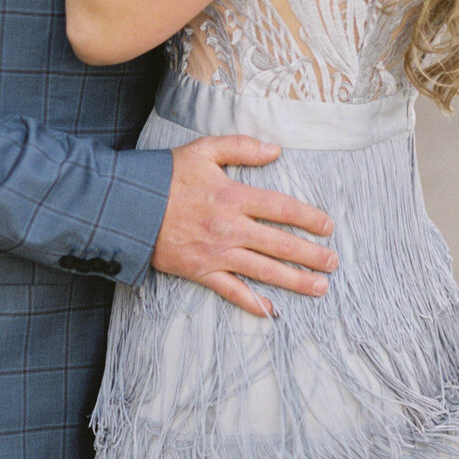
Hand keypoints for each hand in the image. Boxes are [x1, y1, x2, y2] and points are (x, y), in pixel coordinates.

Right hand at [154, 135, 337, 317]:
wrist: (126, 207)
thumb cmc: (165, 175)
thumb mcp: (203, 150)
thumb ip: (241, 147)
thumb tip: (276, 150)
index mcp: (233, 197)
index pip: (282, 208)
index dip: (308, 218)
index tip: (327, 226)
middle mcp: (230, 228)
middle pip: (280, 244)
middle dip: (311, 255)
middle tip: (333, 262)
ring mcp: (216, 253)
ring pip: (264, 271)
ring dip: (295, 281)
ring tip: (319, 287)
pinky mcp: (200, 272)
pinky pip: (231, 291)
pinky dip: (251, 302)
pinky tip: (271, 310)